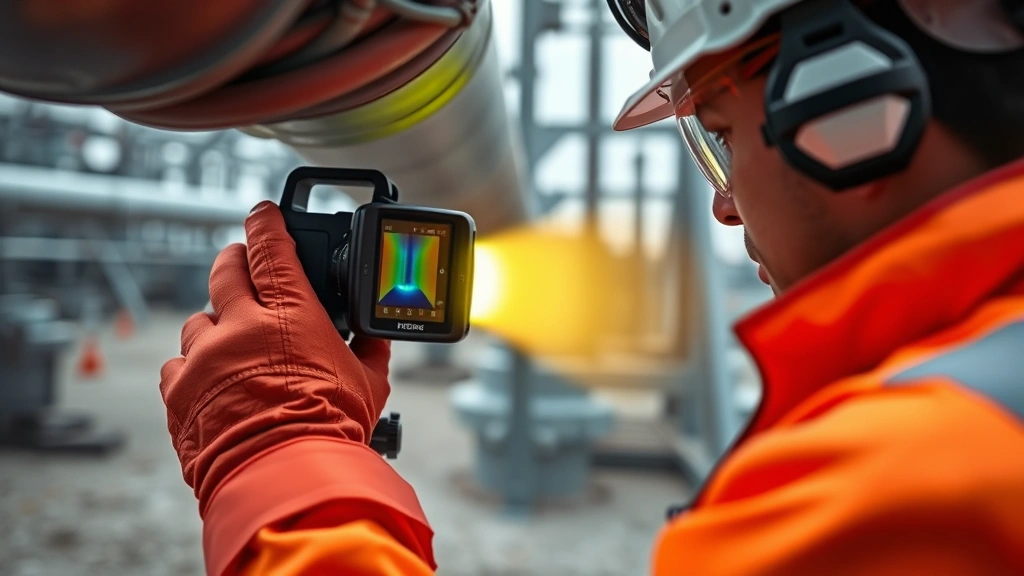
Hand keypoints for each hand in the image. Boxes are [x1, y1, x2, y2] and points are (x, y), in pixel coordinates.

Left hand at [160, 201, 390, 513]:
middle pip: (226, 269)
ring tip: (231, 344)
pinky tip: (211, 382)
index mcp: (293, 315)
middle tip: (241, 262)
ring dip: (214, 324)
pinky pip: (176, 364)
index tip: (261, 212)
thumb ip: (369, 350)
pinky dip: (192, 368)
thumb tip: (378, 334)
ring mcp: (206, 356)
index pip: (272, 248)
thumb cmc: (331, 430)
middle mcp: (242, 325)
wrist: (284, 477)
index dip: (265, 222)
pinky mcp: (179, 390)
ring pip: (198, 319)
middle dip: (234, 259)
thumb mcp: (368, 384)